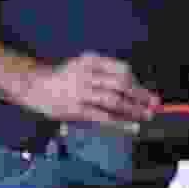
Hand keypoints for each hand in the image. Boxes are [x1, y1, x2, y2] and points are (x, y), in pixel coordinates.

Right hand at [21, 53, 166, 135]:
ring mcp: (81, 91)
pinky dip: (120, 122)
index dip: (136, 81)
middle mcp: (87, 74)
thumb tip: (131, 88)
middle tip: (153, 104)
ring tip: (145, 116)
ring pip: (115, 100)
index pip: (121, 69)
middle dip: (140, 95)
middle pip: (121, 84)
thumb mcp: (82, 67)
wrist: (35, 87)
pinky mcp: (76, 108)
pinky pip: (103, 116)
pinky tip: (131, 126)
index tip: (145, 92)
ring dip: (133, 109)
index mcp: (90, 61)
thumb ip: (103, 74)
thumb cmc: (62, 79)